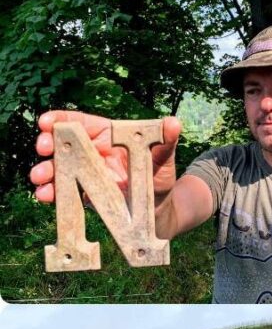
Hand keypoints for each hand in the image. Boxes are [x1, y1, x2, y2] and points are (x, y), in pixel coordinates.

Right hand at [30, 111, 181, 203]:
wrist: (158, 209)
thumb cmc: (161, 178)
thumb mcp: (164, 160)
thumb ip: (165, 143)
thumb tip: (174, 123)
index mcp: (108, 136)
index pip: (80, 122)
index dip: (60, 119)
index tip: (45, 122)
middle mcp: (92, 151)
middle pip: (63, 143)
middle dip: (48, 144)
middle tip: (42, 149)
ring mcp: (85, 172)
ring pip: (59, 167)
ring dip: (46, 171)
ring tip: (40, 178)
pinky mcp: (83, 192)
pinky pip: (64, 190)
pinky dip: (53, 192)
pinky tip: (46, 195)